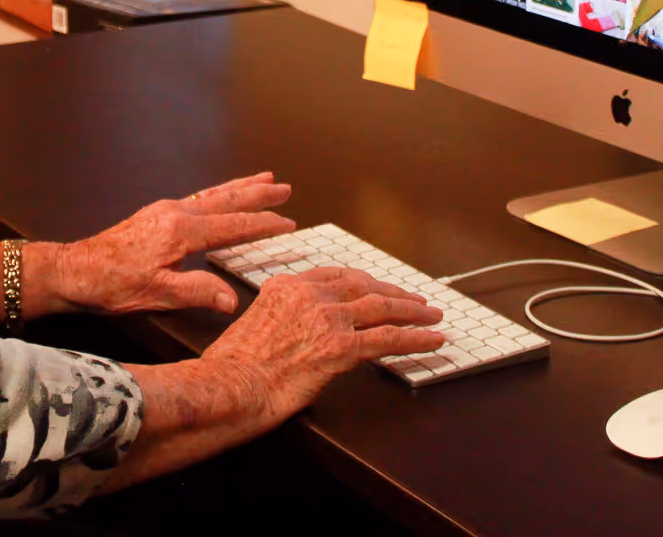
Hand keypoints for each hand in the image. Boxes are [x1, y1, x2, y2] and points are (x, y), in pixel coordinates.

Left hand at [54, 173, 296, 315]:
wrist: (75, 271)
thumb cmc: (112, 284)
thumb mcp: (157, 294)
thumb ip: (197, 294)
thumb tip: (232, 300)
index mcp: (180, 231)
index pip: (232, 226)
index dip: (263, 224)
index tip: (288, 221)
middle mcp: (175, 213)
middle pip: (226, 200)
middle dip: (257, 193)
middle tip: (284, 186)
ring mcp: (164, 210)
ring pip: (211, 195)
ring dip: (240, 187)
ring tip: (263, 177)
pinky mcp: (155, 215)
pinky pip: (197, 198)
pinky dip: (218, 194)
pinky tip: (222, 196)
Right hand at [201, 267, 444, 425]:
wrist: (230, 388)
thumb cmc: (233, 369)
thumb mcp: (254, 325)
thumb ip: (283, 318)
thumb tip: (300, 331)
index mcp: (285, 285)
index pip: (336, 276)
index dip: (364, 282)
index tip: (378, 286)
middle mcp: (309, 294)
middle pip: (364, 285)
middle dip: (394, 292)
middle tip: (414, 300)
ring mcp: (327, 318)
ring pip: (382, 307)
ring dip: (413, 311)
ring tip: (431, 315)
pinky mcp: (341, 346)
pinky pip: (389, 338)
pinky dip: (416, 338)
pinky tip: (432, 339)